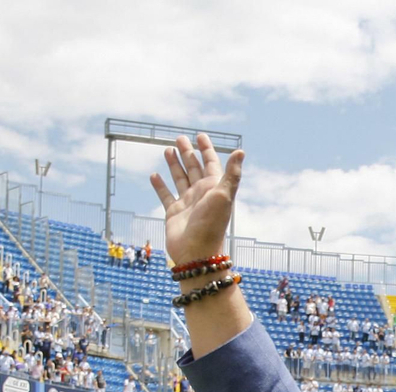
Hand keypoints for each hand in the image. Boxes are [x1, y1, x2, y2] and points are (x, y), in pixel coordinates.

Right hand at [151, 134, 244, 266]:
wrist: (197, 252)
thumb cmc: (212, 225)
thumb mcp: (224, 195)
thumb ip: (232, 174)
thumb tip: (241, 151)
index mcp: (213, 188)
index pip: (210, 163)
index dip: (206, 149)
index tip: (200, 135)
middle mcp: (201, 193)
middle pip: (193, 168)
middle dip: (187, 152)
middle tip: (180, 138)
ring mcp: (187, 203)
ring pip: (180, 178)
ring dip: (174, 164)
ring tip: (167, 149)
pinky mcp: (173, 213)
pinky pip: (165, 195)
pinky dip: (160, 185)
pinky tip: (154, 175)